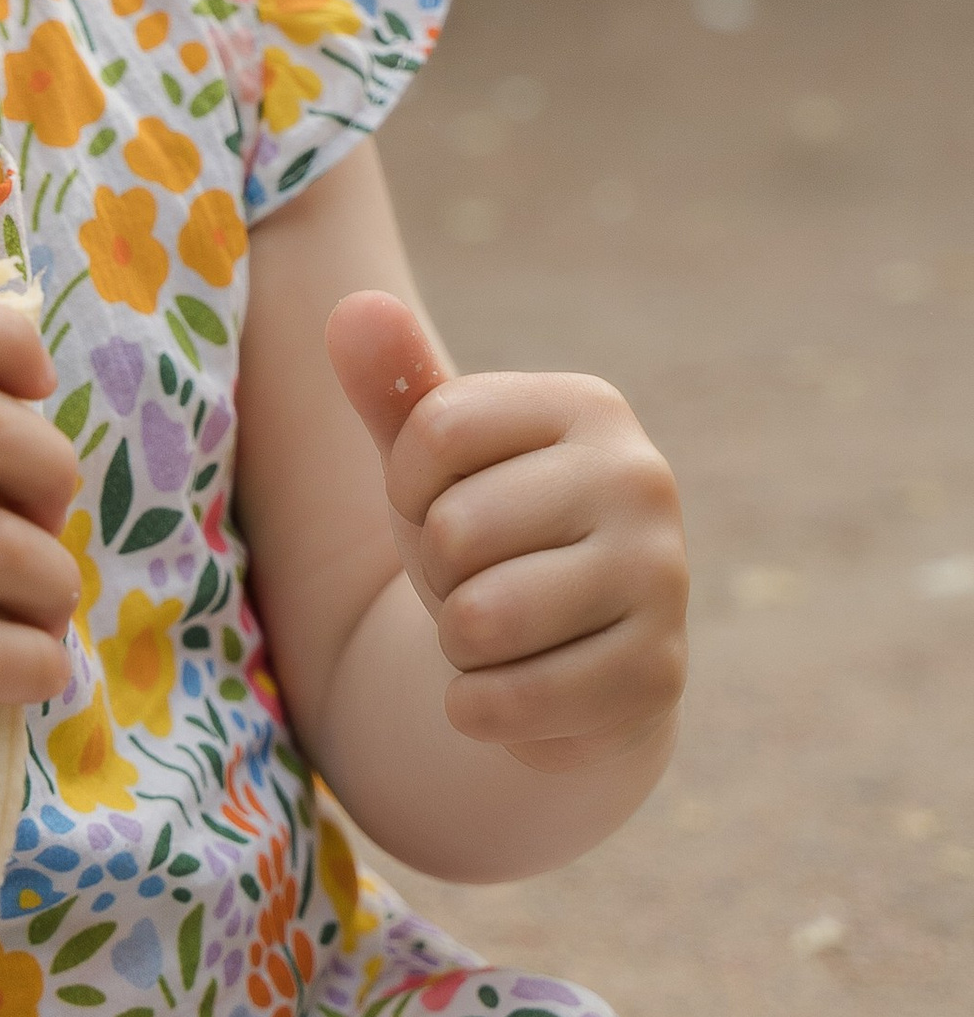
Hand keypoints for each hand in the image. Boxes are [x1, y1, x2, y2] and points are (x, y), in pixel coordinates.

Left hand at [326, 294, 687, 776]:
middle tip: (482, 580)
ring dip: (459, 645)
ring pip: (480, 621)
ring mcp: (662, 581)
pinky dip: (481, 708)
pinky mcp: (656, 678)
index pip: (434, 430)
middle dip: (439, 573)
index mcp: (589, 407)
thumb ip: (393, 383)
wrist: (565, 658)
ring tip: (499, 633)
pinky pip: (509, 702)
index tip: (442, 503)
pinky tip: (518, 689)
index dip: (407, 485)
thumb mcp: (432, 460)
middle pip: (455, 530)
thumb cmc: (490, 536)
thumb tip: (354, 309)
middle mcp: (642, 481)